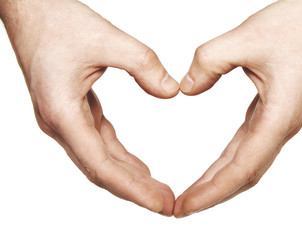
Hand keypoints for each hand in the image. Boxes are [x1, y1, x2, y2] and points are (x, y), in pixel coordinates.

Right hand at [0, 0, 178, 215]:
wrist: (30, 8)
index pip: (101, 165)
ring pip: (100, 159)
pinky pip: (99, 141)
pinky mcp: (72, 110)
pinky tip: (138, 167)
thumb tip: (171, 92)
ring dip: (128, 176)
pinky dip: (120, 156)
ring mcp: (64, 119)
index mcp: (62, 112)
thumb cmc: (56, 21)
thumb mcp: (107, 38)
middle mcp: (60, 123)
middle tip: (166, 205)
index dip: (132, 189)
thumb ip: (144, 64)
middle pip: (101, 170)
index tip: (159, 204)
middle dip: (134, 190)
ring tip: (157, 191)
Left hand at [175, 0, 301, 216]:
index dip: (212, 191)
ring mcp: (278, 120)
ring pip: (246, 163)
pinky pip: (247, 145)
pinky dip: (228, 162)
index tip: (185, 206)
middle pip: (243, 174)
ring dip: (220, 181)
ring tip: (194, 194)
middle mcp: (281, 125)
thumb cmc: (298, 25)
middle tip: (181, 208)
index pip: (241, 168)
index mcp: (279, 117)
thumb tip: (186, 90)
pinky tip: (215, 167)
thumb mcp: (244, 38)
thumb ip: (208, 63)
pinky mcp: (272, 111)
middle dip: (211, 194)